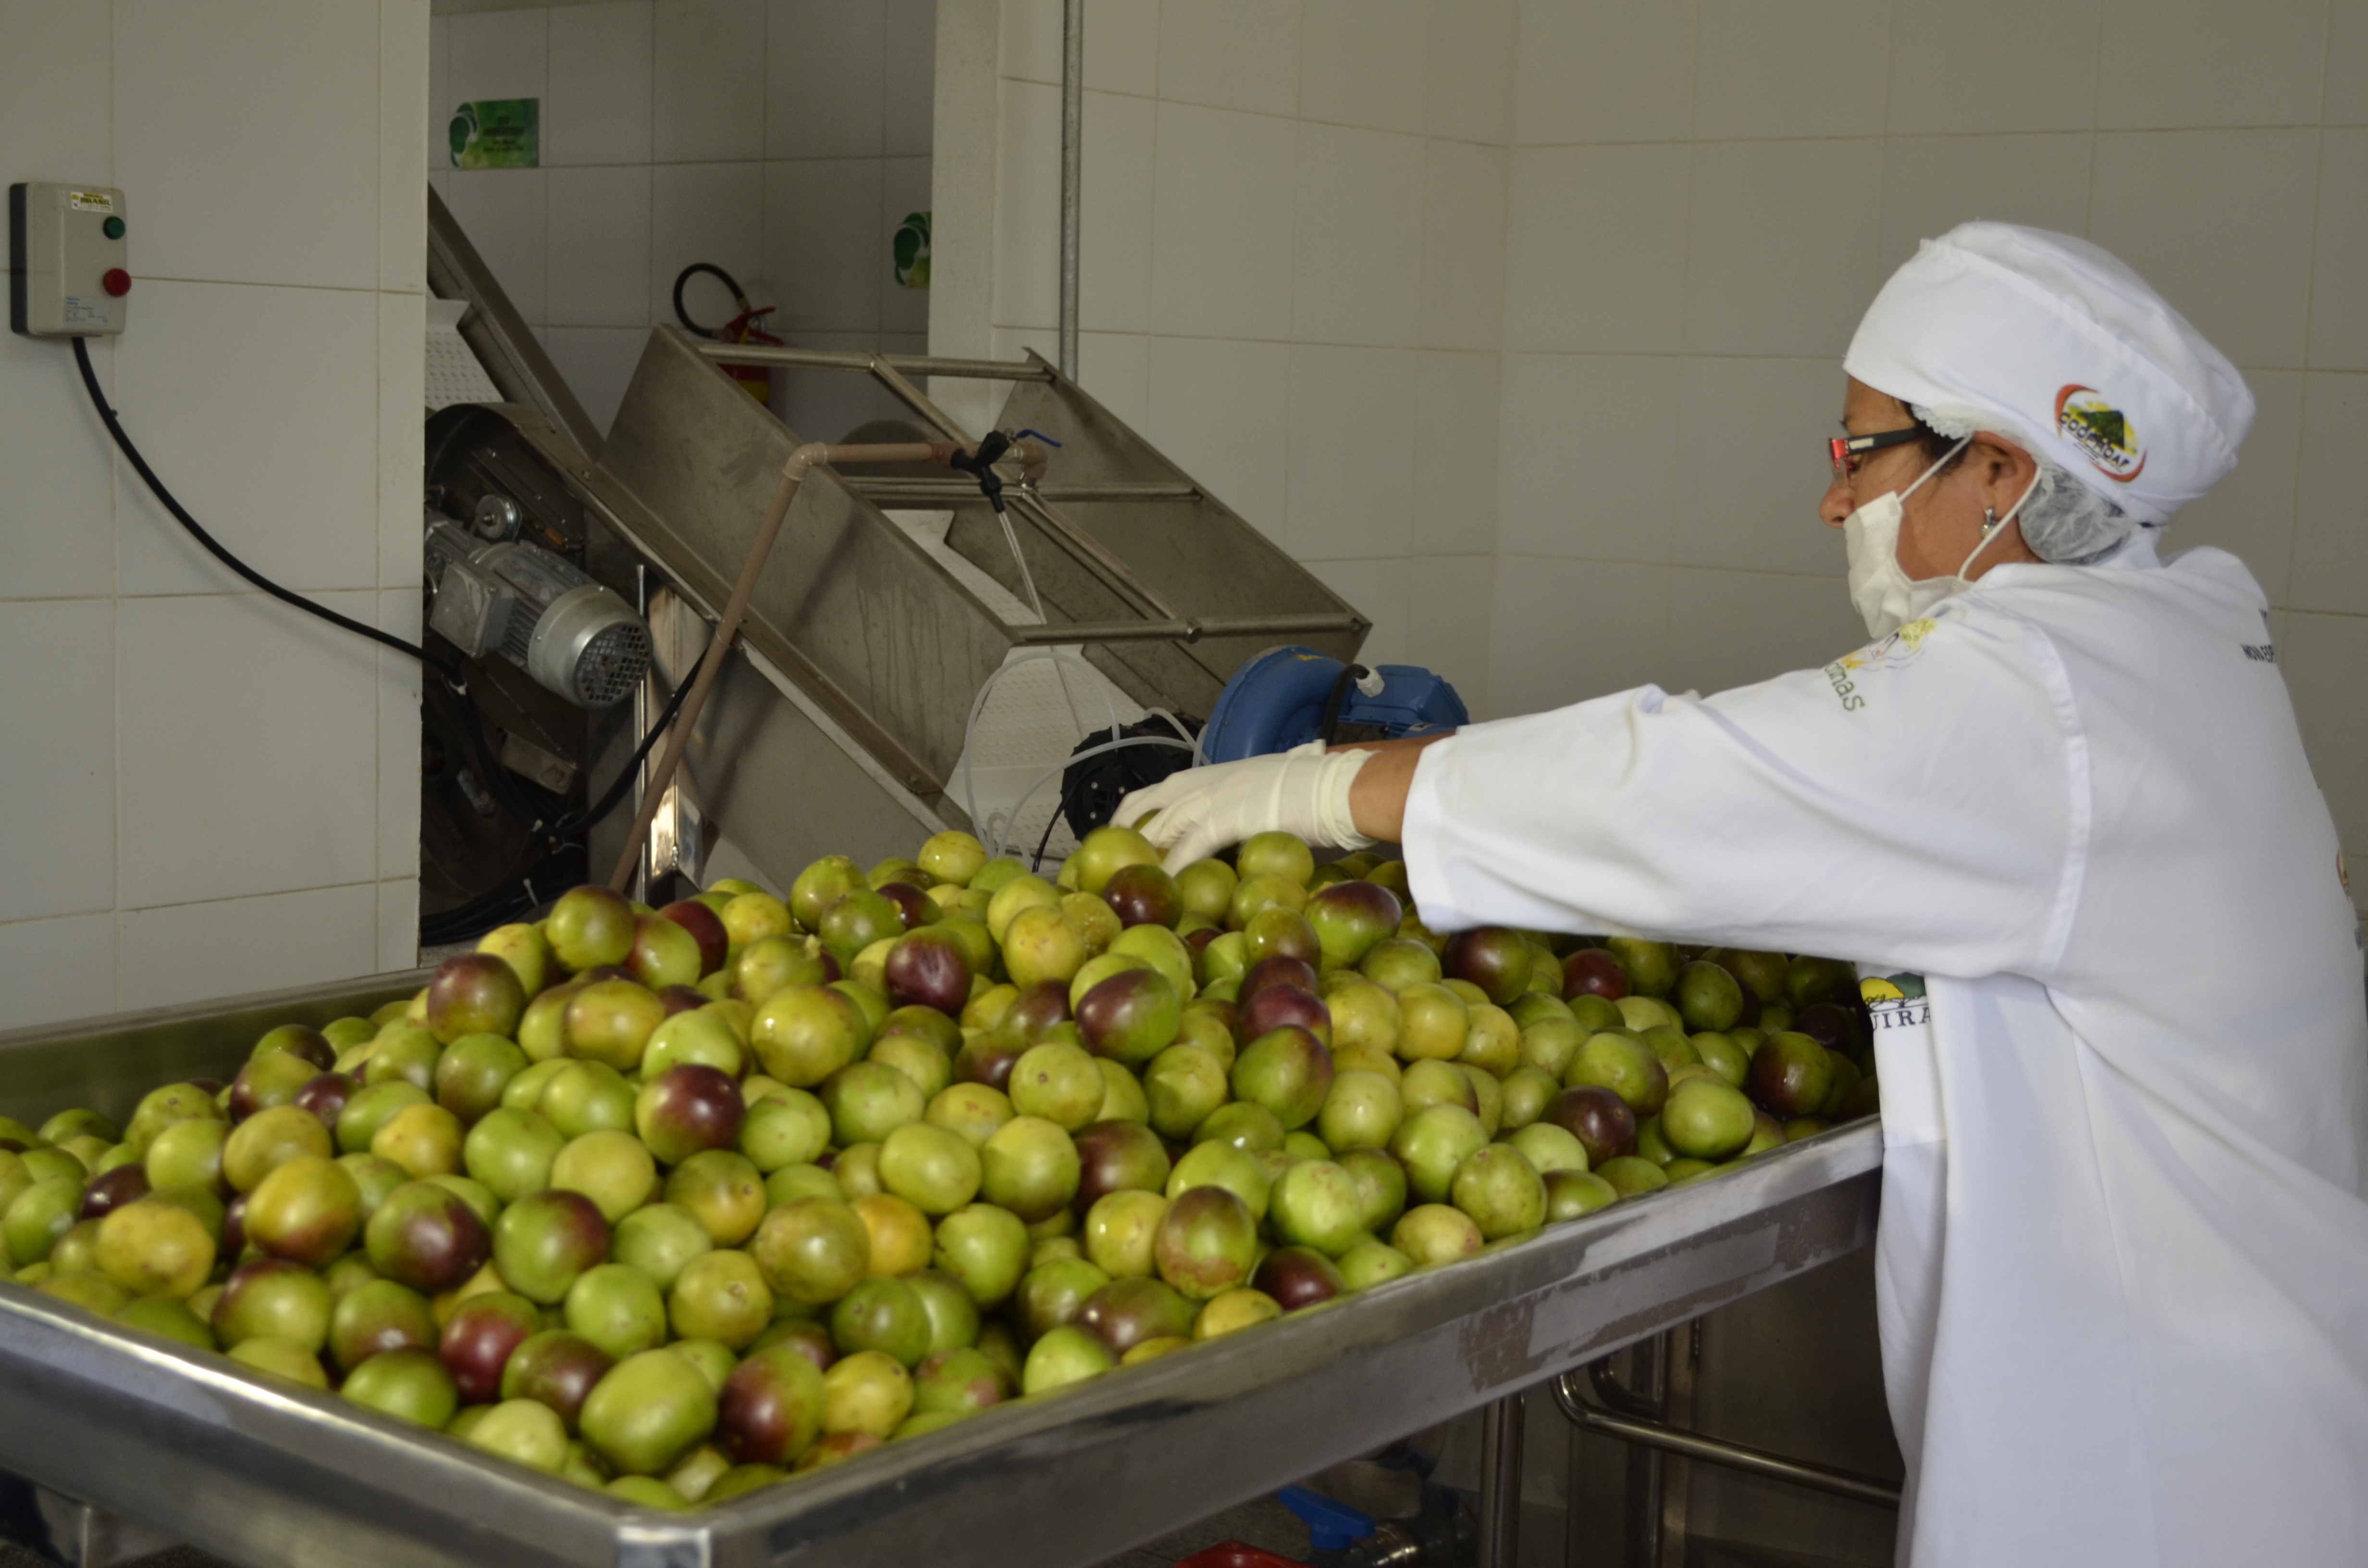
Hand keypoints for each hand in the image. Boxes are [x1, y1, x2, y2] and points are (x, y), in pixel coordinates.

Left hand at [1114, 743, 1372, 869]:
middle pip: (1146, 806)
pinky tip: (1159, 887)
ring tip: (1121, 879)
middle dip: (1122, 834)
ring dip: (1139, 854)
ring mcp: (1211, 797)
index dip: (1134, 814)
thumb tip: (1245, 830)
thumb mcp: (1267, 794)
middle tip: (1104, 862)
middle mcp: (1202, 781)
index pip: (1157, 792)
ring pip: (1160, 826)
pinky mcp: (1225, 818)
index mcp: (1211, 774)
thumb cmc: (1312, 793)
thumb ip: (1247, 809)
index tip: (1120, 836)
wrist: (1335, 788)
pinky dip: (1170, 869)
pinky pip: (1187, 848)